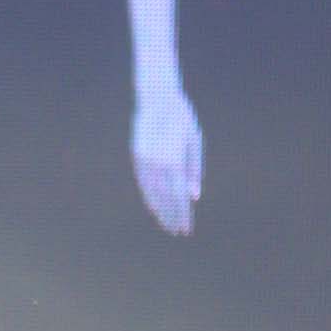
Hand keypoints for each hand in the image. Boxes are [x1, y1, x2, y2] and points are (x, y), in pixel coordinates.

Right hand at [132, 80, 204, 234]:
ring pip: (151, 193)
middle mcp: (157, 164)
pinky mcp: (136, 158)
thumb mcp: (194, 141)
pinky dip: (149, 196)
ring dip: (159, 209)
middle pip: (165, 197)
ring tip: (167, 223)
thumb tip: (193, 196)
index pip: (178, 196)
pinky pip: (143, 183)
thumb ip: (193, 170)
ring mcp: (144, 161)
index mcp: (174, 159)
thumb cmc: (182, 119)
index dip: (182, 213)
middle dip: (172, 216)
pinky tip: (154, 206)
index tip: (186, 228)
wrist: (158, 99)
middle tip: (178, 231)